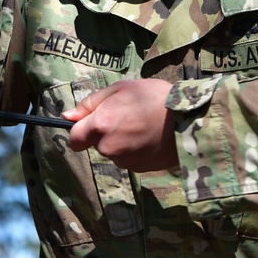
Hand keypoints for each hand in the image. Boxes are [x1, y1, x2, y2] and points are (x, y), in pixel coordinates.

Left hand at [62, 78, 177, 171]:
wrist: (189, 120)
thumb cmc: (155, 97)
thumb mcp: (121, 88)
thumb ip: (91, 103)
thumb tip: (67, 116)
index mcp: (100, 125)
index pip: (74, 139)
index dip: (80, 131)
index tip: (93, 122)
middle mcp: (108, 147)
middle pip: (96, 144)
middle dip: (106, 133)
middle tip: (127, 116)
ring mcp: (124, 161)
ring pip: (114, 152)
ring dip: (121, 142)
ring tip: (143, 125)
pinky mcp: (139, 169)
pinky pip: (129, 159)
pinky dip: (135, 150)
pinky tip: (150, 137)